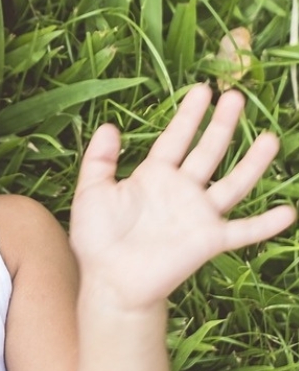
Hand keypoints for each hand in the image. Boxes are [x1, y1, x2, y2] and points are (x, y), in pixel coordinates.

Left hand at [69, 84, 294, 309]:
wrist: (109, 280)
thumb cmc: (96, 238)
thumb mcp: (92, 192)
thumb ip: (99, 160)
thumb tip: (108, 125)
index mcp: (154, 176)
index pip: (176, 138)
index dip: (189, 116)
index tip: (203, 90)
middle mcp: (181, 190)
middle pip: (208, 151)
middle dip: (222, 125)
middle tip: (236, 96)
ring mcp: (198, 215)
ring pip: (233, 183)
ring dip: (252, 163)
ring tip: (271, 138)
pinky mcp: (209, 241)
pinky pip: (243, 231)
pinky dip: (265, 224)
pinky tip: (288, 212)